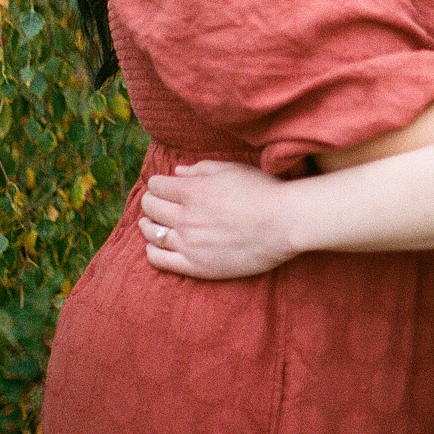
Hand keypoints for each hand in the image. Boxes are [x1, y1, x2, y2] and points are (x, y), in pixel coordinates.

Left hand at [139, 160, 297, 279]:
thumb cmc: (264, 191)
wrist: (286, 222)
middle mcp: (185, 217)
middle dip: (151, 201)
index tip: (163, 185)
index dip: (158, 183)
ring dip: (147, 225)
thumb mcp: (233, 169)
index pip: (157, 186)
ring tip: (150, 223)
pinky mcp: (196, 265)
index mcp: (192, 191)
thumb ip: (202, 169)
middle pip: (151, 207)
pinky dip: (151, 251)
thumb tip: (177, 172)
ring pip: (151, 233)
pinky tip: (154, 246)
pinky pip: (160, 259)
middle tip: (156, 202)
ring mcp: (188, 243)